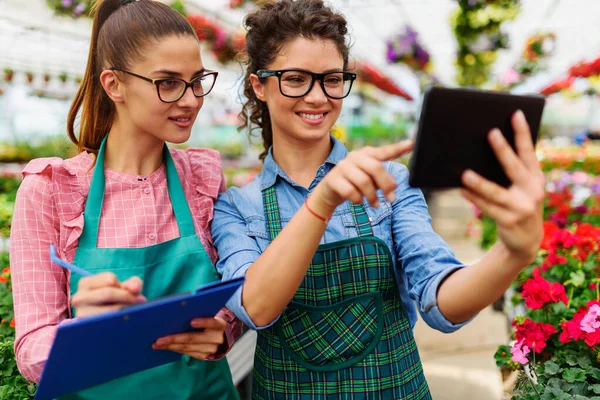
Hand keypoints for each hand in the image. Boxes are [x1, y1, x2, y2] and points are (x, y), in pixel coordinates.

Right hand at [71, 272, 145, 317]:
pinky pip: (109, 323)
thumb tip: (134, 289)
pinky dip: (121, 320)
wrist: (108, 322)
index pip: (110, 279)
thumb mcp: (125, 289)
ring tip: (135, 311)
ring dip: (126, 309)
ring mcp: (81, 314)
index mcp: (85, 283)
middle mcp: (79, 298)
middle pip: (108, 293)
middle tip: (140, 302)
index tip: (133, 293)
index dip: (124, 286)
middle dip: (127, 297)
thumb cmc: (117, 300)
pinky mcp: (87, 327)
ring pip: (109, 309)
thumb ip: (133, 284)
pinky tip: (126, 320)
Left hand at [152, 317, 226, 359]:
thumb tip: (181, 306)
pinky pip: (188, 353)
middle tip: (159, 339)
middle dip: (175, 339)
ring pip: (189, 348)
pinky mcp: (205, 356)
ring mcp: (211, 350)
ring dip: (171, 346)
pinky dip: (176, 350)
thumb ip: (202, 311)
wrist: (226, 335)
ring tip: (157, 344)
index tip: (192, 321)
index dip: (203, 322)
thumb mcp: (212, 313)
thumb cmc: (214, 320)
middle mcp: (217, 338)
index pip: (212, 322)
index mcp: (220, 324)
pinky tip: (166, 347)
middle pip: (194, 338)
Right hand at [310, 141, 413, 216]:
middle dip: (385, 185)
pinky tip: (359, 202)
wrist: (328, 192)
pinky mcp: (333, 179)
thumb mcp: (370, 181)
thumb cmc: (354, 184)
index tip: (411, 144)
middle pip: (375, 168)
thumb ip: (382, 180)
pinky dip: (358, 200)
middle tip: (391, 198)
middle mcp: (354, 157)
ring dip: (372, 196)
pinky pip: (350, 191)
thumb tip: (393, 187)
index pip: (384, 151)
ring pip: (363, 181)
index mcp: (366, 154)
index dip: (398, 148)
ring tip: (375, 204)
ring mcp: (342, 167)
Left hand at [461, 110, 543, 263]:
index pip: (529, 152)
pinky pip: (487, 207)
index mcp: (535, 178)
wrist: (526, 241)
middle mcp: (532, 191)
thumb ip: (512, 172)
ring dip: (480, 182)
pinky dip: (474, 198)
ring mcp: (521, 208)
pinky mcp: (508, 221)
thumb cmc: (518, 204)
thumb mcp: (522, 188)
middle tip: (490, 132)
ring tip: (464, 172)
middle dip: (502, 149)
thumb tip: (484, 149)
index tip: (515, 114)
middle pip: (514, 167)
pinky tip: (461, 189)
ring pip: (496, 192)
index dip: (522, 133)